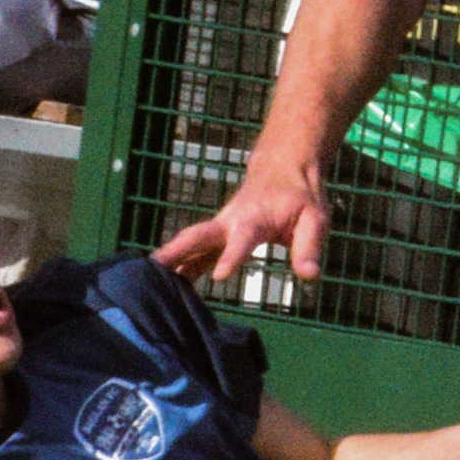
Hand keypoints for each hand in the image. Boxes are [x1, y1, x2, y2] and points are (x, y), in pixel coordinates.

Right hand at [155, 155, 328, 284]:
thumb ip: (310, 247)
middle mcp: (230, 221)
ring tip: (143, 282)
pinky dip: (178, 268)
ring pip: (189, 243)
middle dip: (176, 251)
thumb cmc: (301, 197)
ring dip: (168, 260)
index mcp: (255, 218)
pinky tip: (162, 289)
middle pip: (198, 236)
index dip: (231, 256)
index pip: (242, 239)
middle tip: (153, 268)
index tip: (219, 277)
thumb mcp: (316, 218)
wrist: (283, 170)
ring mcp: (220, 229)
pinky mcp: (217, 238)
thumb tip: (309, 276)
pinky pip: (194, 253)